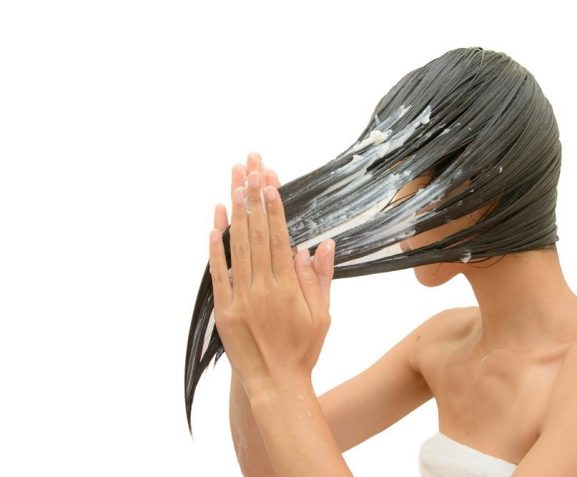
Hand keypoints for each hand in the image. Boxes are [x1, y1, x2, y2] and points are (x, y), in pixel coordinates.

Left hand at [208, 152, 335, 396]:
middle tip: (250, 166)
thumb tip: (318, 245)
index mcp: (287, 286)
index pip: (278, 236)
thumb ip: (318, 278)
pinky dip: (215, 246)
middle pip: (257, 232)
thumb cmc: (303, 350)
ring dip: (235, 211)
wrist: (275, 384)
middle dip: (253, 196)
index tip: (269, 181)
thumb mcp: (322, 315)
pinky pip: (218, 272)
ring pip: (237, 245)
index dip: (274, 206)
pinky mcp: (223, 308)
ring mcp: (240, 296)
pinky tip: (214, 222)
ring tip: (235, 181)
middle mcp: (262, 286)